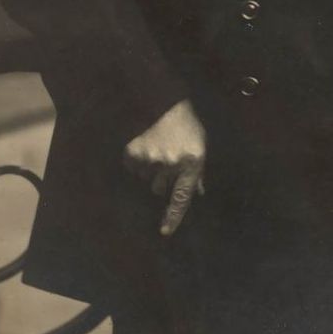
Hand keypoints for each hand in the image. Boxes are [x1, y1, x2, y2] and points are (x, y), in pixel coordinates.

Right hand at [123, 99, 205, 235]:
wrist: (167, 102)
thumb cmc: (188, 127)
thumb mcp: (199, 149)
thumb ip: (197, 172)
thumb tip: (198, 193)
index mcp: (191, 163)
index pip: (182, 197)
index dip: (173, 216)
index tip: (165, 231)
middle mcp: (171, 163)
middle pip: (159, 189)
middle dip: (161, 180)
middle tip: (165, 160)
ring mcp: (152, 157)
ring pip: (145, 178)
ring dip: (149, 169)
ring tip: (157, 147)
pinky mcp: (135, 151)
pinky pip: (132, 167)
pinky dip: (136, 161)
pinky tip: (146, 144)